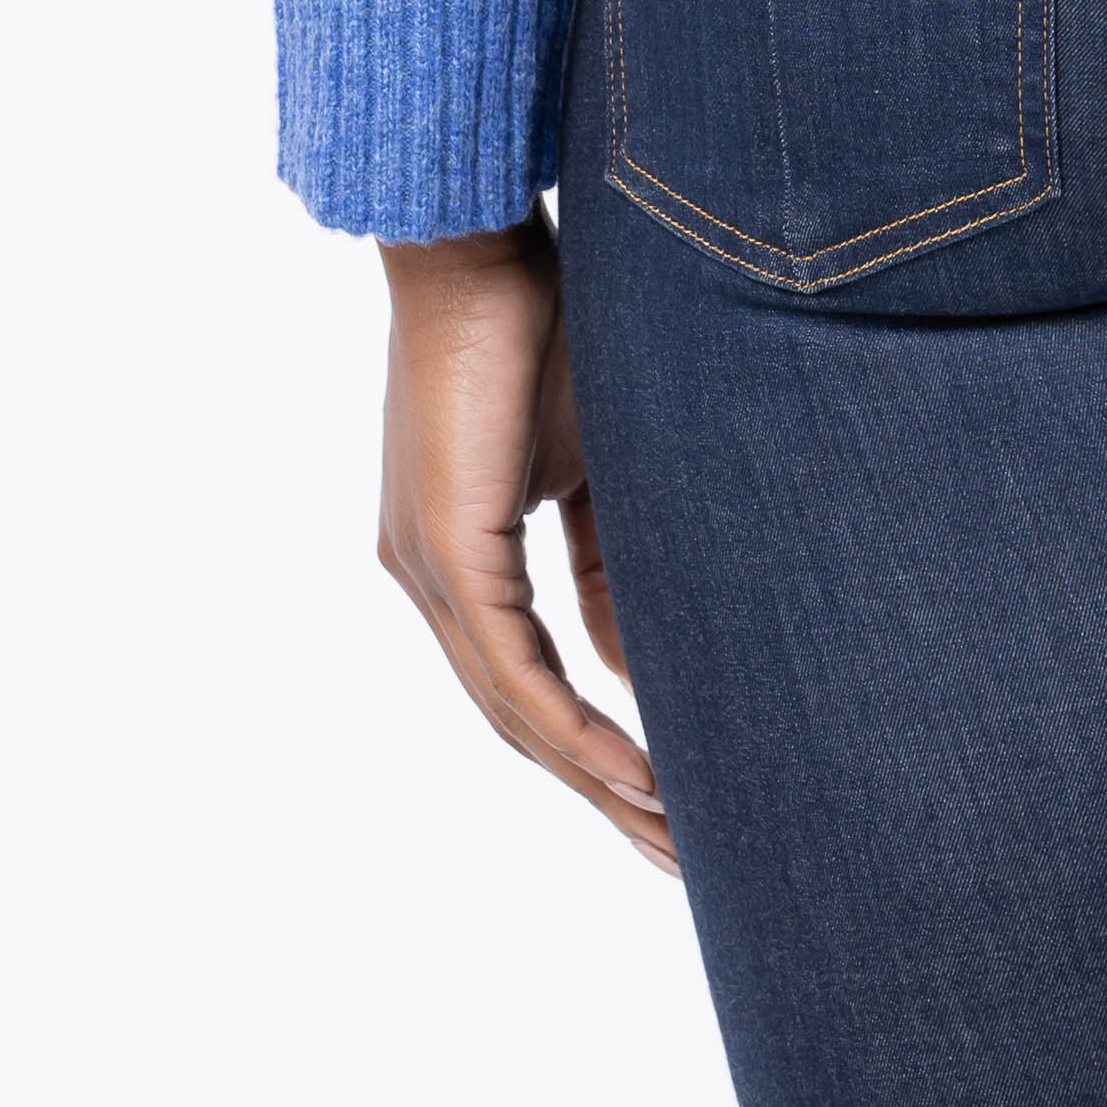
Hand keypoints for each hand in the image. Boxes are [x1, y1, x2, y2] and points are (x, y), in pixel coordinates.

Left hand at [374, 215, 676, 873]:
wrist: (476, 247)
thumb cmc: (539, 325)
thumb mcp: (595, 466)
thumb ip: (610, 563)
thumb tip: (644, 661)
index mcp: (456, 557)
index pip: (529, 683)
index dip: (598, 749)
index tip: (668, 799)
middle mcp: (427, 579)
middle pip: (519, 722)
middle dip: (603, 796)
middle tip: (678, 859)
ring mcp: (427, 572)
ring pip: (514, 713)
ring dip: (597, 783)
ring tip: (672, 836)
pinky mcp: (447, 555)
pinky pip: (513, 673)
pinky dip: (574, 730)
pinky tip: (633, 775)